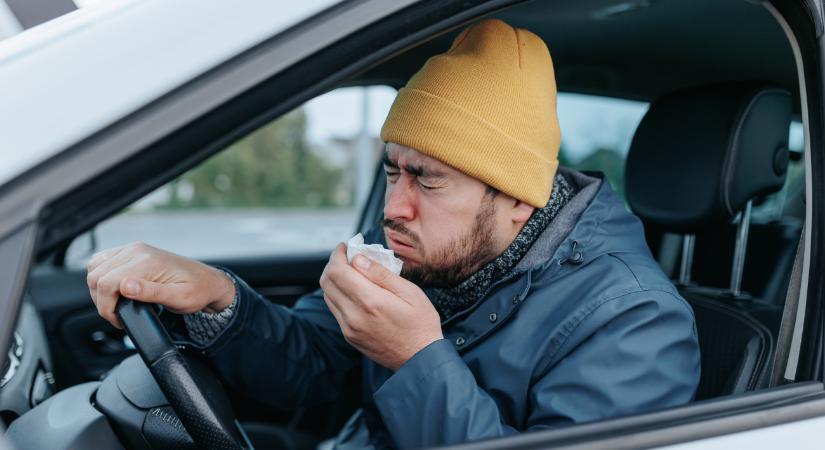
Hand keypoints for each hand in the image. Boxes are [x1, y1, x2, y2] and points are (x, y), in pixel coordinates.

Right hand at [86, 242, 235, 328]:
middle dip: (101, 301)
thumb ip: (151, 292)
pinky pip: (103, 262)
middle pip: (96, 275)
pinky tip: (115, 291)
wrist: (208, 281)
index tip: (119, 320)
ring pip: (95, 267)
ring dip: (99, 289)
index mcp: (147, 262)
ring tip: (116, 305)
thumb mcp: (179, 298)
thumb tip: (125, 286)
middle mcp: (137, 251)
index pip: (106, 283)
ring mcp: (133, 249)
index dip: (106, 307)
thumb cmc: (197, 291)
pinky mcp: (132, 252)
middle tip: (118, 316)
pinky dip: (102, 277)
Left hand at [319, 244, 442, 370]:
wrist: (420, 359)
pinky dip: (339, 295)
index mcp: (370, 301)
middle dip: (334, 264)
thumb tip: (358, 259)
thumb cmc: (421, 324)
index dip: (337, 254)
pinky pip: (335, 309)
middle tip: (349, 257)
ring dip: (335, 279)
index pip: (337, 271)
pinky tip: (355, 291)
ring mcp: (349, 328)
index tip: (346, 247)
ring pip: (328, 295)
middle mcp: (354, 315)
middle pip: (327, 281)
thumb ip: (381, 274)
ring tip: (353, 272)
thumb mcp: (409, 292)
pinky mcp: (349, 336)